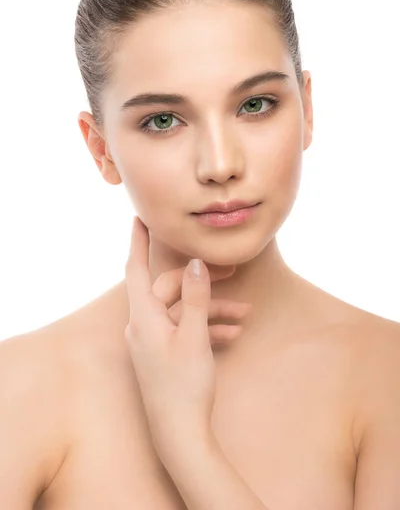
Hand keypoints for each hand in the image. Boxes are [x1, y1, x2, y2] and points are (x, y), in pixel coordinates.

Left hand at [124, 216, 249, 452]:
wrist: (179, 434)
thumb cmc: (184, 386)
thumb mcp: (194, 337)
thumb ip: (195, 298)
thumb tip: (196, 263)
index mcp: (143, 317)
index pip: (136, 269)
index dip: (137, 242)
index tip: (138, 218)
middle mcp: (143, 326)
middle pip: (171, 290)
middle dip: (203, 283)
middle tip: (233, 274)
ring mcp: (153, 341)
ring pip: (183, 312)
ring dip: (212, 310)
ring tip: (245, 314)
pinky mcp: (164, 354)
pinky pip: (185, 331)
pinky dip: (207, 328)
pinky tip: (234, 334)